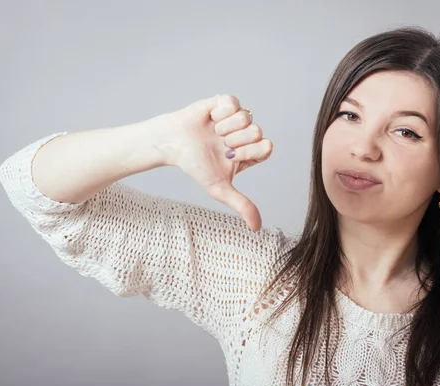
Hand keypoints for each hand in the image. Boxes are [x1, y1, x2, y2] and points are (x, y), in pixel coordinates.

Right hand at [152, 94, 271, 231]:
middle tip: (219, 144)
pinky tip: (210, 119)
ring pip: (246, 117)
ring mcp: (238, 117)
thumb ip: (241, 205)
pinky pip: (234, 103)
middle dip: (234, 140)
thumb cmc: (195, 165)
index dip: (248, 151)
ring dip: (224, 127)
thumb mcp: (219, 187)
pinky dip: (219, 113)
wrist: (172, 144)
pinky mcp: (226, 102)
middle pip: (257, 132)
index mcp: (250, 152)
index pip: (266, 147)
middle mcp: (247, 134)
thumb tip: (257, 228)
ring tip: (212, 132)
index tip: (229, 156)